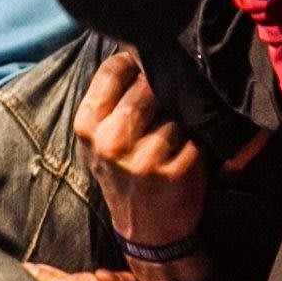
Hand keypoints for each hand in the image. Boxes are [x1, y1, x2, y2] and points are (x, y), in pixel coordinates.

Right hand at [75, 49, 205, 280]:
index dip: (134, 60)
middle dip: (162, 85)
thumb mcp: (98, 141)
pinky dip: (194, 136)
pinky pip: (193, 132)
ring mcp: (143, 157)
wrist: (147, 231)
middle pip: (148, 84)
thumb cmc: (123, 176)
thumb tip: (133, 48)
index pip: (113, 69)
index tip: (144, 63)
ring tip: (172, 131)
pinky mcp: (174, 170)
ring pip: (174, 107)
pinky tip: (186, 150)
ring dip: (180, 113)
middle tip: (167, 96)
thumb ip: (109, 101)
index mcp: (87, 128)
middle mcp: (110, 142)